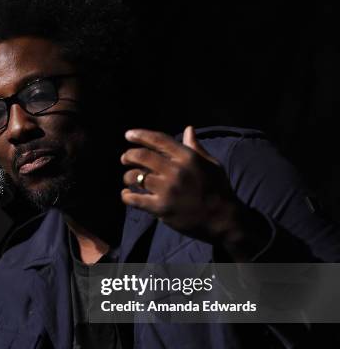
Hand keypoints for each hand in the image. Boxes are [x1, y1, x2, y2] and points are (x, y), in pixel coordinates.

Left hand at [120, 125, 242, 245]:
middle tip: (125, 159)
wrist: (223, 219)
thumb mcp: (211, 164)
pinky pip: (135, 199)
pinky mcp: (161, 208)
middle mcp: (175, 171)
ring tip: (129, 179)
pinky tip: (127, 194)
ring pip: (135, 177)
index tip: (128, 135)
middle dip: (129, 155)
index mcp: (187, 157)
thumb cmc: (219, 190)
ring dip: (128, 176)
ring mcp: (167, 190)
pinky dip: (127, 195)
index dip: (140, 135)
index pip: (158, 140)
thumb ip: (196, 147)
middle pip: (142, 156)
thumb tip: (189, 129)